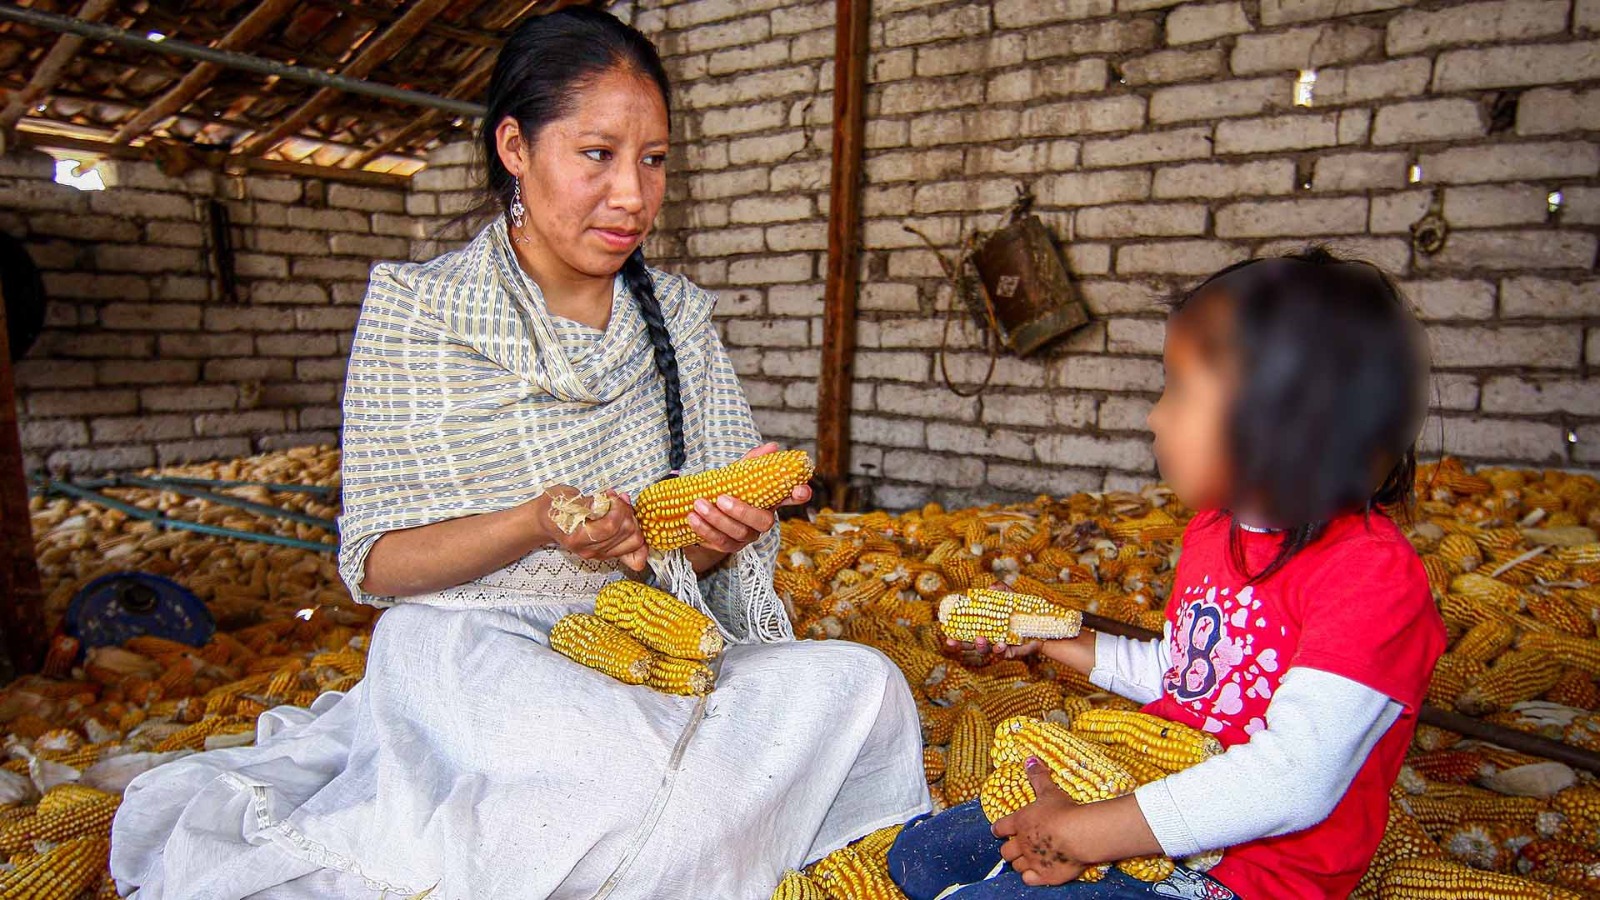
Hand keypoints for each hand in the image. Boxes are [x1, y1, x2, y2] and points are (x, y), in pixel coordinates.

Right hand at [530, 486, 647, 571]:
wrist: (546, 521)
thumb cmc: (553, 507)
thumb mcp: (564, 497)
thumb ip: (586, 502)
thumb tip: (604, 502)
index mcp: (576, 538)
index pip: (610, 526)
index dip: (618, 508)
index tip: (611, 496)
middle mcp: (589, 550)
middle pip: (626, 533)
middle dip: (627, 512)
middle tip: (617, 499)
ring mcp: (599, 554)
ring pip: (634, 542)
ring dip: (634, 521)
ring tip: (622, 508)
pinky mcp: (607, 554)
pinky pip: (633, 556)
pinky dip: (639, 540)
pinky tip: (632, 525)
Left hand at [685, 442, 811, 555]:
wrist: (702, 514)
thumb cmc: (725, 491)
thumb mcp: (736, 475)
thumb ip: (752, 462)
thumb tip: (771, 447)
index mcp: (768, 501)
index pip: (791, 498)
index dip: (799, 495)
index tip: (801, 489)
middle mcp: (762, 521)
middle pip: (763, 522)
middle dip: (741, 511)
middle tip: (721, 498)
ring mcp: (747, 536)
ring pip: (738, 532)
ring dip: (716, 518)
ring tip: (698, 504)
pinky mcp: (729, 547)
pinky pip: (719, 541)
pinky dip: (705, 529)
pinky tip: (693, 518)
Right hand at [945, 582, 1043, 660]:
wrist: (1042, 621)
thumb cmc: (1021, 608)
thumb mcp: (1010, 595)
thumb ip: (999, 589)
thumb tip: (989, 590)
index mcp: (983, 626)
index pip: (965, 632)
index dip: (954, 635)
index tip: (946, 634)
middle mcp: (988, 638)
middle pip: (970, 645)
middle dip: (959, 644)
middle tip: (951, 641)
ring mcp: (998, 646)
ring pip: (984, 650)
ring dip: (979, 646)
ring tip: (979, 639)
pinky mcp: (1012, 652)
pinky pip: (1003, 654)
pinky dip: (999, 650)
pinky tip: (999, 644)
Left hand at [993, 760, 1091, 886]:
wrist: (1078, 835)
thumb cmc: (1063, 810)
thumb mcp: (1049, 790)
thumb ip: (1038, 776)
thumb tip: (1029, 758)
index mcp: (1020, 822)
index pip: (1000, 827)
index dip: (998, 829)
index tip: (997, 830)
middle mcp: (1021, 843)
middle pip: (1006, 851)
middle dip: (1009, 849)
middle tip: (1015, 847)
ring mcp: (1031, 861)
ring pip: (1016, 866)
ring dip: (1019, 863)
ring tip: (1025, 861)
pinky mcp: (1044, 876)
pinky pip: (1028, 879)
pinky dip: (1030, 877)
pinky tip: (1035, 874)